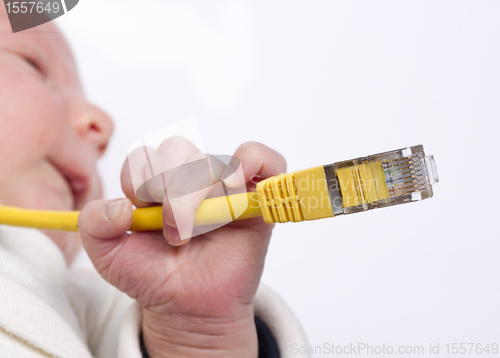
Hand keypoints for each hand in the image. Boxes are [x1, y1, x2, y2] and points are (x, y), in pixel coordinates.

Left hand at [78, 138, 285, 357]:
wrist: (188, 306)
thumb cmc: (154, 276)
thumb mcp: (109, 255)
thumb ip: (95, 225)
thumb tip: (120, 205)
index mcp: (154, 183)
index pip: (144, 156)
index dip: (138, 178)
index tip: (139, 209)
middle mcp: (189, 178)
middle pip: (179, 152)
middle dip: (171, 191)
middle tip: (173, 231)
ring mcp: (223, 186)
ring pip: (213, 163)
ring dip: (201, 195)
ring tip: (197, 231)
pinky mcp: (255, 197)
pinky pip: (265, 160)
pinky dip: (255, 161)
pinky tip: (238, 182)